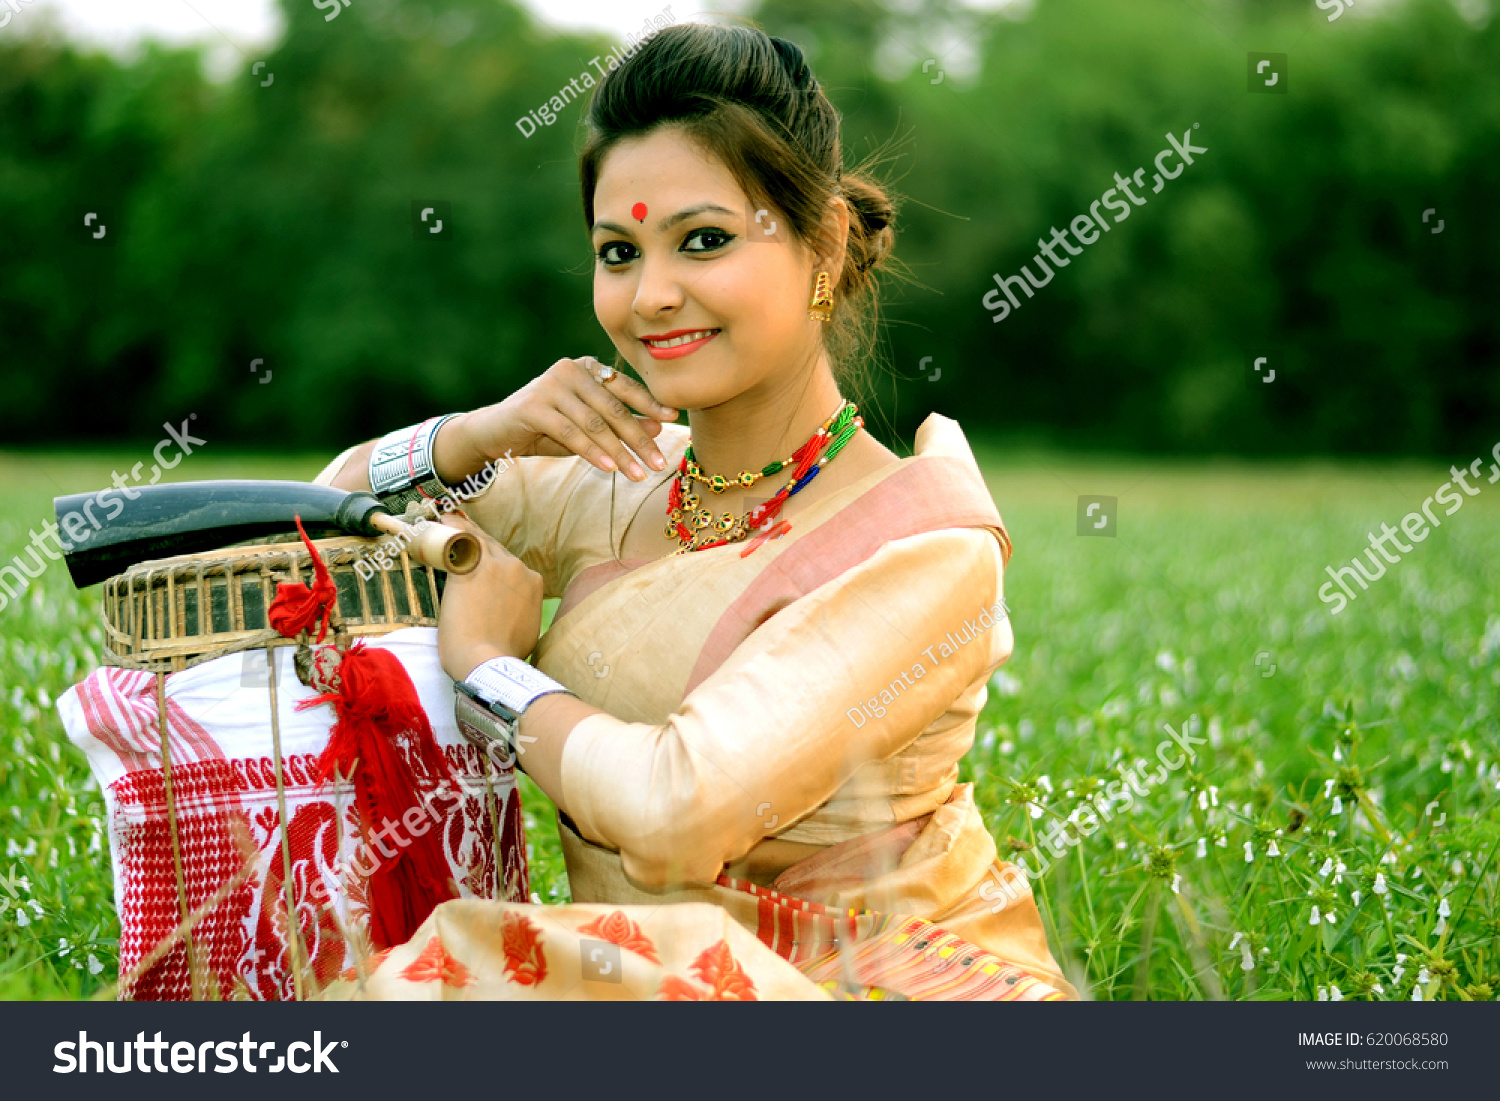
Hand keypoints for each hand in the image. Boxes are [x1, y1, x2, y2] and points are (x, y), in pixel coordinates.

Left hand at [435, 514, 543, 681]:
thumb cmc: (502, 654)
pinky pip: (463, 539)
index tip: (484, 561)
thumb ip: (522, 613)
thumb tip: (512, 616)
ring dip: (466, 533)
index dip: (495, 562)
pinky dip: (454, 529)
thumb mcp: (525, 631)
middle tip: (462, 537)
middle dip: (480, 543)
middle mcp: (520, 569)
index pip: (512, 566)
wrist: (486, 661)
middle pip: (497, 549)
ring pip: (480, 541)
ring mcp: (498, 565)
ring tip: (449, 524)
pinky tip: (444, 521)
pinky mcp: (473, 567)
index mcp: (533, 584)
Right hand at [461, 356, 677, 482]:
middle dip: (639, 438)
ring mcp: (550, 385)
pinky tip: (610, 469)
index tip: (673, 420)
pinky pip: (572, 433)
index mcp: (586, 368)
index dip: (650, 404)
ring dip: (620, 452)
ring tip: (638, 474)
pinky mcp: (534, 406)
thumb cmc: (545, 428)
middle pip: (613, 408)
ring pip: (595, 423)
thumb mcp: (587, 427)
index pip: (624, 387)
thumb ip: (619, 424)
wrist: (494, 431)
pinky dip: (593, 452)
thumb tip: (659, 429)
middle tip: (658, 463)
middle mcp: (570, 370)